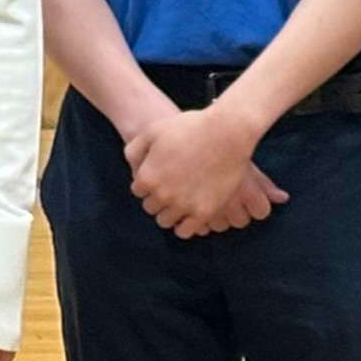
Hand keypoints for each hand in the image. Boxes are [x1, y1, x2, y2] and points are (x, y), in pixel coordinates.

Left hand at [122, 106, 284, 239]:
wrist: (227, 133)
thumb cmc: (190, 128)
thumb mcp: (152, 131)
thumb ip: (134, 150)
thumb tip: (132, 168)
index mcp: (147, 177)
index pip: (139, 191)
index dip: (149, 182)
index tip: (162, 176)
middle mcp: (162, 195)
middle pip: (151, 207)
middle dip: (158, 198)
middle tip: (173, 187)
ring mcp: (183, 205)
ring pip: (166, 221)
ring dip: (170, 212)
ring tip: (181, 201)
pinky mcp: (204, 212)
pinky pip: (186, 231)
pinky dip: (185, 226)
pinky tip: (190, 214)